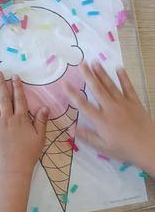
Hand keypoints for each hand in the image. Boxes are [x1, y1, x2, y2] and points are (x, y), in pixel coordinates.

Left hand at [0, 71, 48, 178]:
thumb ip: (42, 122)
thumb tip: (45, 107)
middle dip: (1, 84)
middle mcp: (7, 119)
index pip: (19, 99)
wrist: (11, 170)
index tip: (15, 76)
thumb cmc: (27, 155)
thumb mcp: (40, 139)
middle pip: (4, 98)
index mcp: (21, 119)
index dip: (17, 87)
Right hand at [66, 61, 154, 175]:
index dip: (73, 94)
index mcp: (101, 120)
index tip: (65, 83)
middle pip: (97, 89)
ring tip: (95, 62)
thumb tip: (71, 128)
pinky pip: (128, 87)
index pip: (83, 105)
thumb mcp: (102, 147)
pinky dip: (124, 77)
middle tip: (82, 63)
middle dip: (88, 75)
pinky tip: (119, 68)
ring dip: (102, 73)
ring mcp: (123, 103)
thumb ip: (87, 136)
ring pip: (110, 85)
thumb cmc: (124, 149)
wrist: (148, 147)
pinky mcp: (134, 102)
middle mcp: (110, 108)